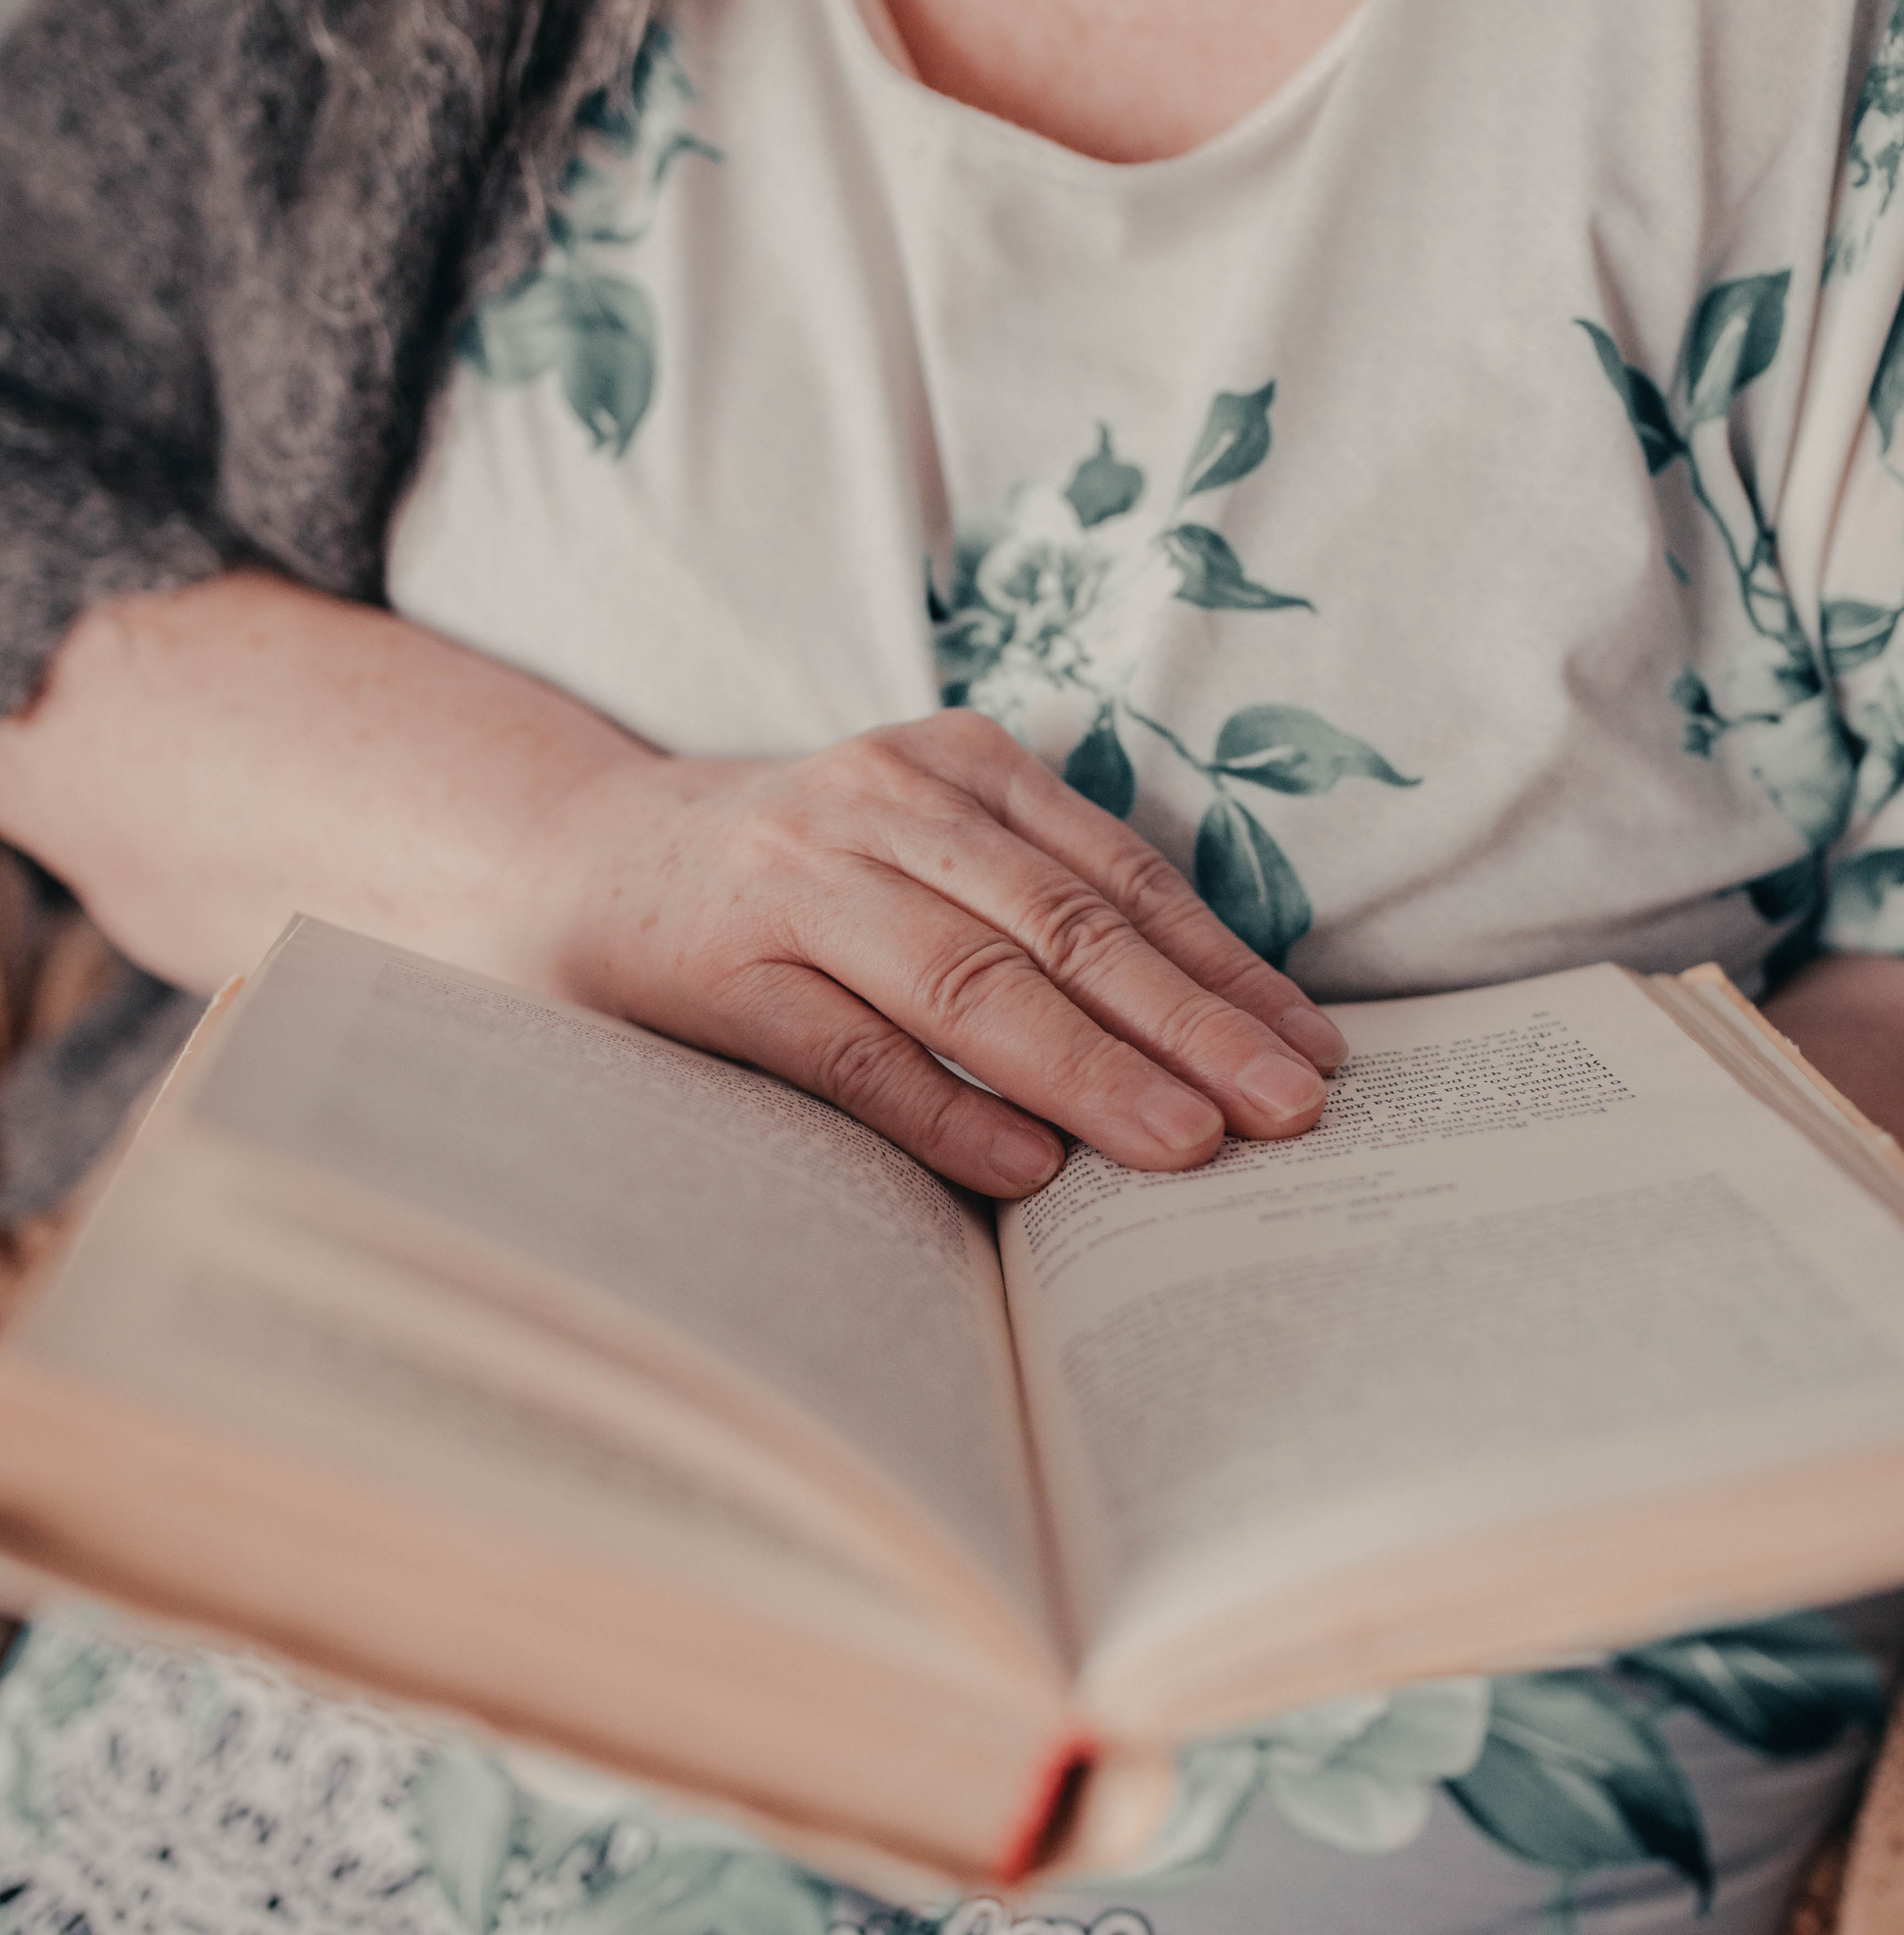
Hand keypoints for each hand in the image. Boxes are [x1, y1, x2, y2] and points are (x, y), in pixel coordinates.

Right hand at [540, 711, 1343, 1195]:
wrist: (559, 859)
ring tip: (1189, 1145)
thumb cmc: (781, 884)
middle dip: (1191, 1024)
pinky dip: (944, 1108)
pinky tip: (1029, 1167)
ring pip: (970, 978)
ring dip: (1091, 1069)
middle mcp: (880, 805)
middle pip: (1065, 926)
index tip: (1312, 1049)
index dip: (1222, 965)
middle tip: (1290, 1110)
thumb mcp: (913, 850)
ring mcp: (795, 881)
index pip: (1116, 874)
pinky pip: (849, 1046)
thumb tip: (1206, 1043)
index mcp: (951, 766)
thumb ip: (1027, 904)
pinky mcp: (717, 966)